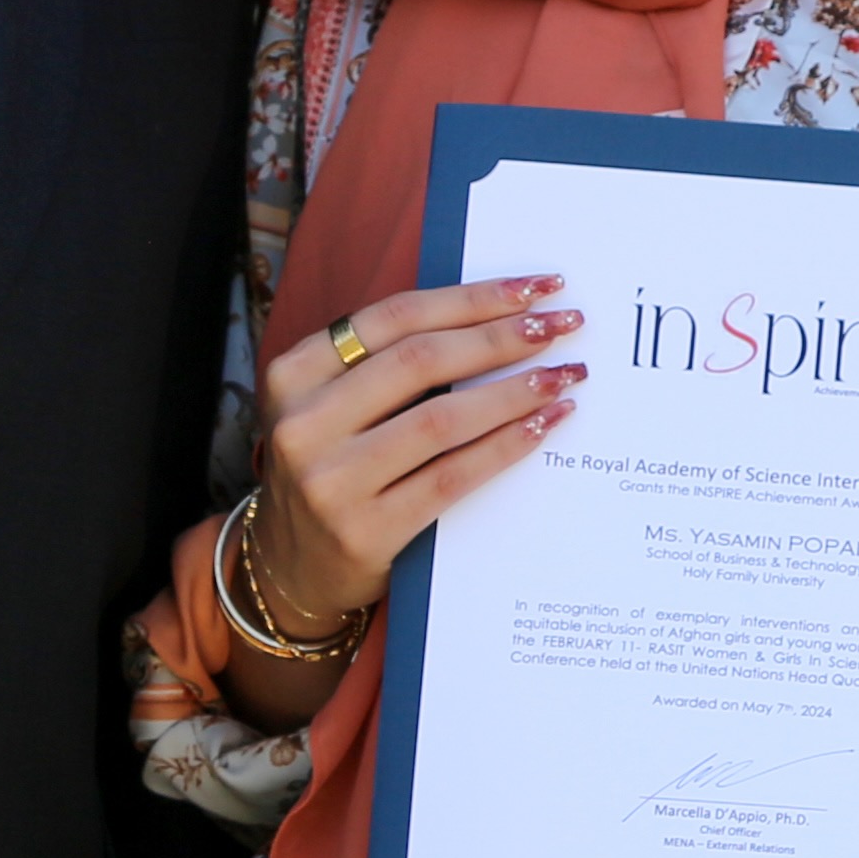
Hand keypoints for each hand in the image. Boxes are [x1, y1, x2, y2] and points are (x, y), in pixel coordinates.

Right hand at [153, 277, 584, 728]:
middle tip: (563, 324)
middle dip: (504, 336)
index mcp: (293, 374)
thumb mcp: (332, 405)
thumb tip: (500, 315)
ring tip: (566, 375)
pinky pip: (453, 477)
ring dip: (516, 391)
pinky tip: (543, 424)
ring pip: (443, 419)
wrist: (292, 569)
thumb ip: (387, 363)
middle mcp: (303, 424)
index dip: (472, 298)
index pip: (395, 317)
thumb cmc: (331, 468)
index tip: (534, 288)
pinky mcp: (366, 531)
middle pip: (422, 360)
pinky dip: (506, 445)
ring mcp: (331, 482)